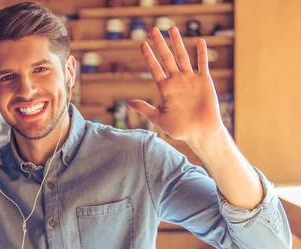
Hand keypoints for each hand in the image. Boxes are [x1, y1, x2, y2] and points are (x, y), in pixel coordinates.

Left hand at [127, 27, 225, 146]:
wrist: (200, 133)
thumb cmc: (179, 128)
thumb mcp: (159, 119)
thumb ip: (145, 109)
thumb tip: (129, 104)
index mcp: (165, 89)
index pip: (154, 68)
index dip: (148, 56)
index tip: (142, 44)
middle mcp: (176, 81)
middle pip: (167, 58)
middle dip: (160, 44)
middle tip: (153, 29)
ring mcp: (190, 80)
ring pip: (183, 57)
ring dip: (178, 43)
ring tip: (171, 29)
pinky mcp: (204, 82)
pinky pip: (203, 65)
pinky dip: (201, 54)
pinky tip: (199, 41)